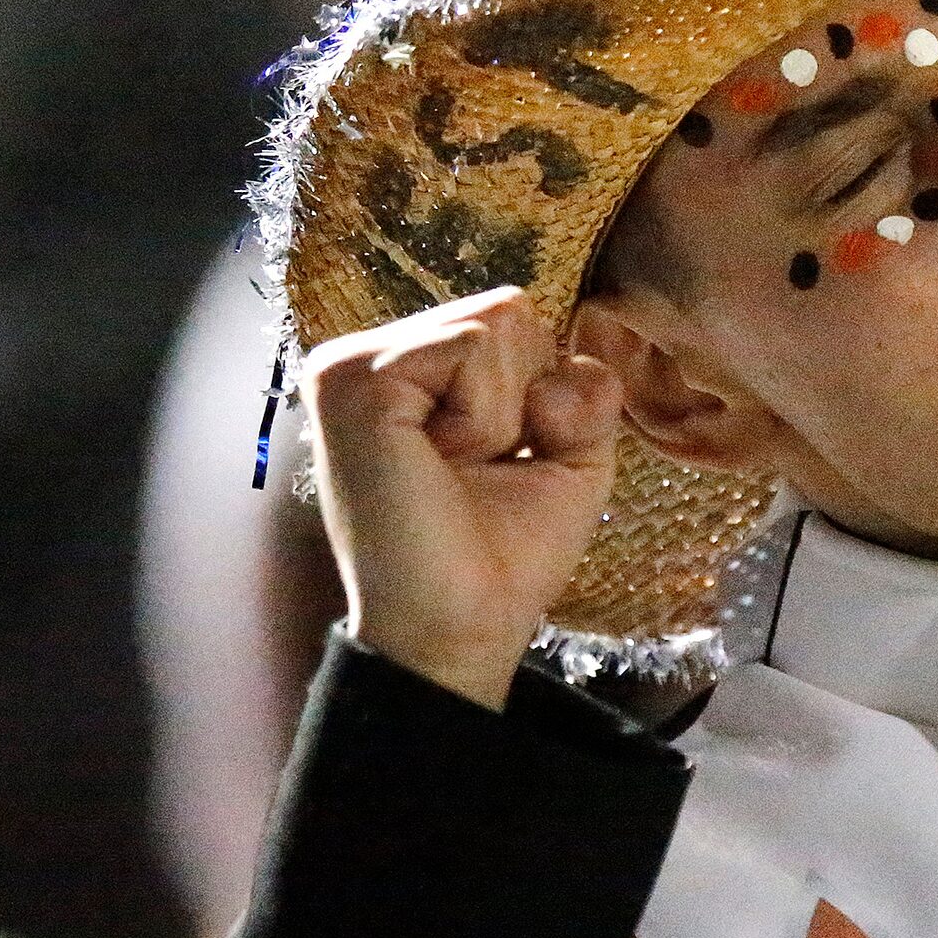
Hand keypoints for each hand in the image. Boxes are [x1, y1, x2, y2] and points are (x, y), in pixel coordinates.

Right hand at [300, 286, 621, 709]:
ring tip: (455, 468)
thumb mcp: (572, 458)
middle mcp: (373, 356)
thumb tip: (573, 364)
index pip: (513, 320)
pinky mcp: (351, 380)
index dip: (540, 395)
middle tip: (475, 470)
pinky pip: (472, 346)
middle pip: (511, 310)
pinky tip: (439, 461)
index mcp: (413, 371)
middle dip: (527, 398)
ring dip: (506, 411)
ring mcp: (353, 363)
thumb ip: (586, 391)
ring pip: (498, 321)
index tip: (499, 465)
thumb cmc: (504, 554)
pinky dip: (485, 414)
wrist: (461, 627)